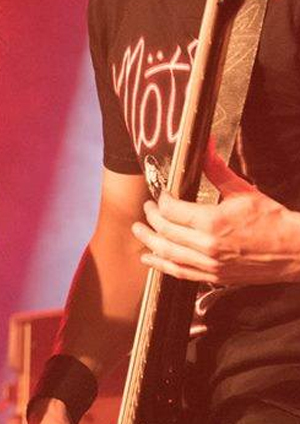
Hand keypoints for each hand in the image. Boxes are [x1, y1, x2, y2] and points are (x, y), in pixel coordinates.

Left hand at [132, 144, 299, 285]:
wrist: (293, 250)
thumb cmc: (271, 220)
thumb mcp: (242, 190)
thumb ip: (217, 169)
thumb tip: (206, 146)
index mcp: (212, 222)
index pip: (172, 210)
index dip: (161, 201)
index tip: (160, 195)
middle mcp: (207, 246)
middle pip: (165, 232)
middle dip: (151, 219)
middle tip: (145, 210)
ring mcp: (210, 265)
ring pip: (168, 254)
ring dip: (149, 242)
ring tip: (139, 232)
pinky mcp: (214, 277)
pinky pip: (180, 272)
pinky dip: (162, 265)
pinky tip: (151, 259)